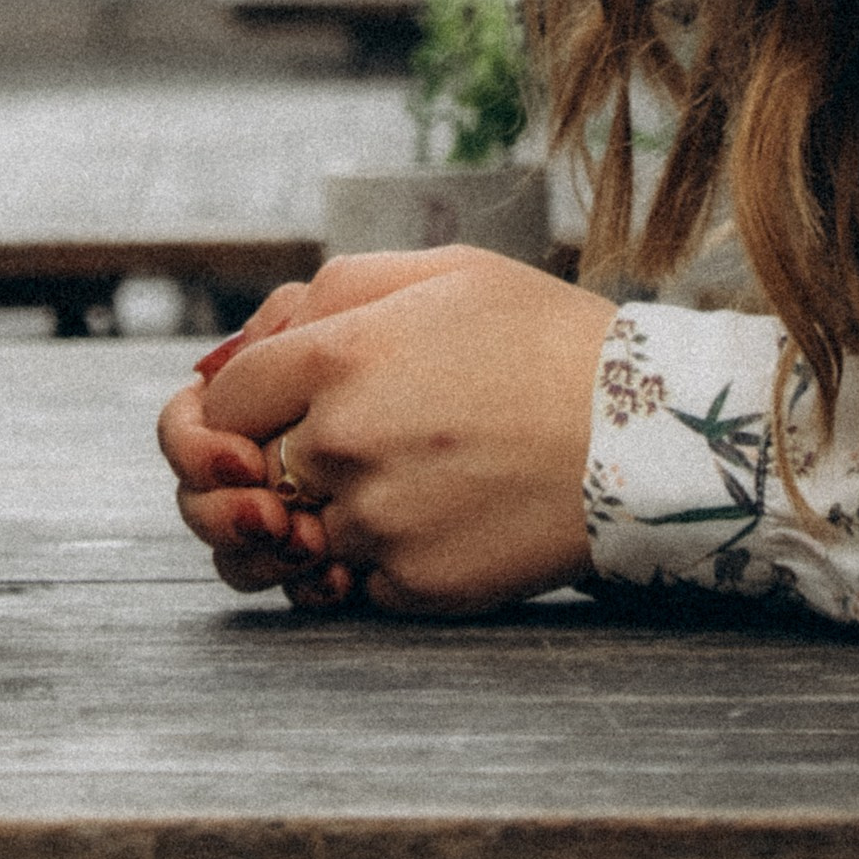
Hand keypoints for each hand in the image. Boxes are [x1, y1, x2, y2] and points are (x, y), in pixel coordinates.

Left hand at [164, 246, 616, 613]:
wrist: (639, 434)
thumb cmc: (538, 338)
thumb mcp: (436, 272)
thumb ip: (320, 298)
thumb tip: (227, 354)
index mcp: (338, 357)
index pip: (220, 400)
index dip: (229, 403)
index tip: (266, 405)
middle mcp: (341, 444)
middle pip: (231, 478)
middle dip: (247, 467)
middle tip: (298, 454)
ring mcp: (373, 523)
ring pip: (279, 542)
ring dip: (299, 521)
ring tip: (368, 486)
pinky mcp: (410, 586)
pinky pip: (342, 585)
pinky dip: (359, 561)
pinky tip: (416, 519)